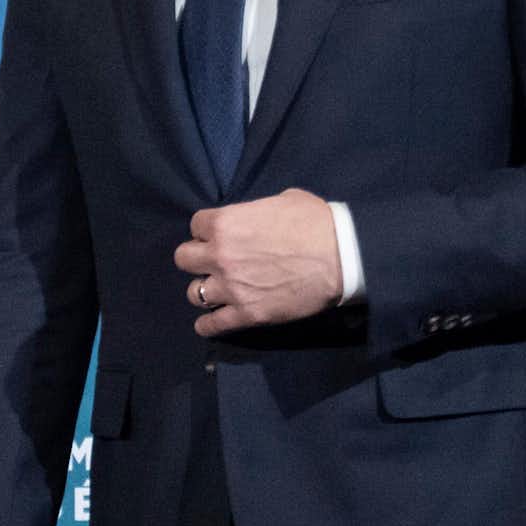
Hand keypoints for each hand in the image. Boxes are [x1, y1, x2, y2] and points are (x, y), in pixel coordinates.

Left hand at [175, 189, 342, 335]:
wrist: (341, 256)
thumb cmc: (317, 223)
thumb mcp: (284, 200)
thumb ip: (257, 211)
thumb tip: (256, 218)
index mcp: (226, 223)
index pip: (196, 225)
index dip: (207, 230)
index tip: (217, 235)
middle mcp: (220, 256)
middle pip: (183, 259)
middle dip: (196, 258)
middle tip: (212, 261)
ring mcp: (231, 288)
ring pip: (193, 293)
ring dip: (203, 290)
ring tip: (217, 290)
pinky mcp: (246, 314)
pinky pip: (211, 324)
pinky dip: (207, 325)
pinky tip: (208, 322)